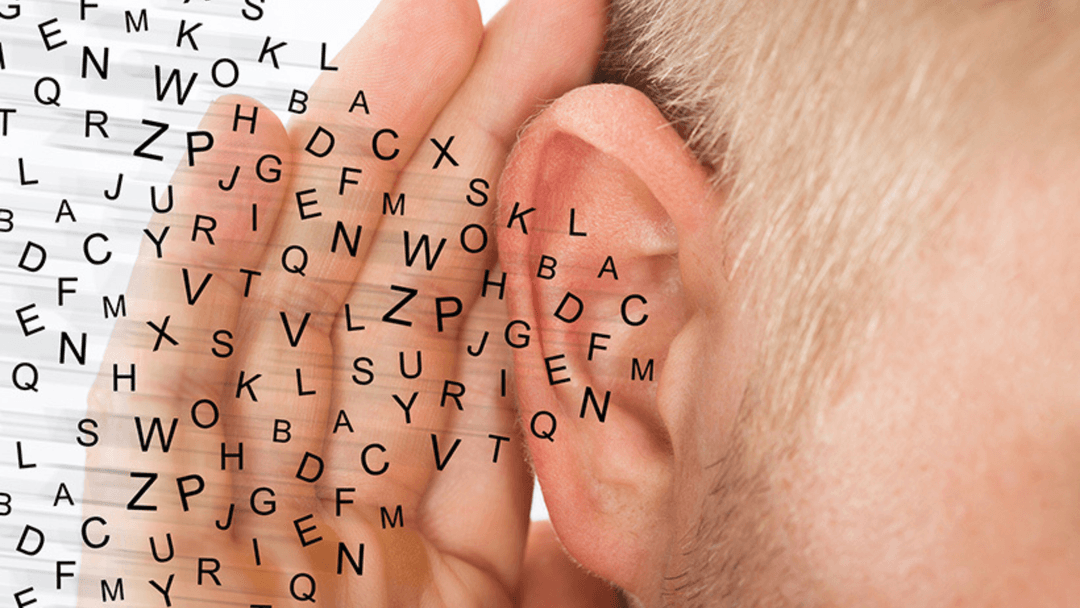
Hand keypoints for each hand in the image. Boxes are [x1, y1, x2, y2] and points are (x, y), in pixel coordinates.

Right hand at [80, 0, 613, 604]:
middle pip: (397, 306)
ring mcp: (244, 525)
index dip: (541, 228)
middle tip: (543, 18)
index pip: (490, 365)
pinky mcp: (146, 547)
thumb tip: (649, 404)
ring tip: (428, 20)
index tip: (594, 117)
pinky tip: (244, 139)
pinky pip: (171, 391)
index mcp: (439, 559)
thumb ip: (589, 547)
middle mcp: (338, 520)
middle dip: (466, 153)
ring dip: (349, 159)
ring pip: (297, 310)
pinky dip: (196, 261)